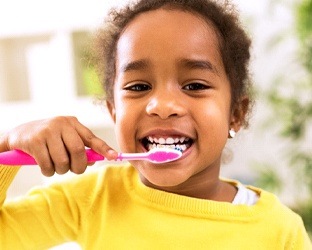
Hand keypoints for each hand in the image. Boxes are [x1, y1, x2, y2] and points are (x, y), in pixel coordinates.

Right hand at [0, 116, 117, 175]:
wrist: (19, 134)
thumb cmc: (49, 139)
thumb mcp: (65, 139)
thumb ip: (80, 148)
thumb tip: (94, 161)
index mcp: (73, 123)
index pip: (92, 138)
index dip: (104, 149)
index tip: (114, 156)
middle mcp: (62, 124)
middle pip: (78, 151)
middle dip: (79, 166)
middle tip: (74, 170)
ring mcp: (47, 131)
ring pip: (63, 161)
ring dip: (61, 170)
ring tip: (56, 166)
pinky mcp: (35, 141)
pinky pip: (47, 165)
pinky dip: (48, 171)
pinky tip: (44, 166)